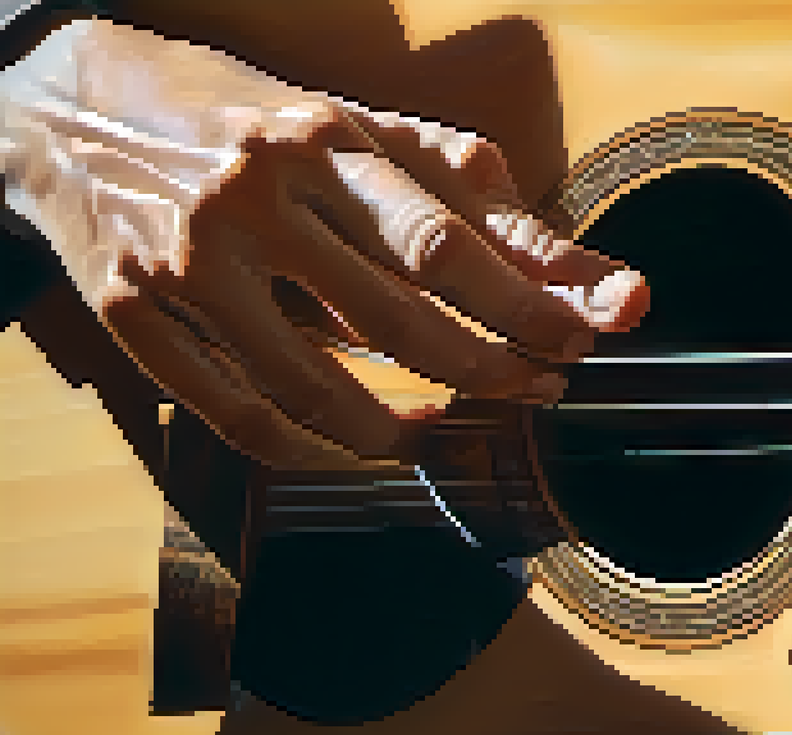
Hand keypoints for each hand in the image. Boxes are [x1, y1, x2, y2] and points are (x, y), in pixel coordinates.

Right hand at [86, 107, 645, 469]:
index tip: (579, 341)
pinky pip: (233, 413)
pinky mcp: (129, 311)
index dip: (521, 305)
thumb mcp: (369, 137)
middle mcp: (253, 195)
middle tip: (535, 391)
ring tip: (445, 432)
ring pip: (309, 385)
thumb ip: (482, 207)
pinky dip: (307, 449)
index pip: (442, 242)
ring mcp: (184, 259)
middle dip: (485, 371)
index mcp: (323, 139)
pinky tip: (355, 445)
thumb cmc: (257, 125)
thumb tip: (597, 278)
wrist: (76, 109)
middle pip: (391, 318)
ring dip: (396, 430)